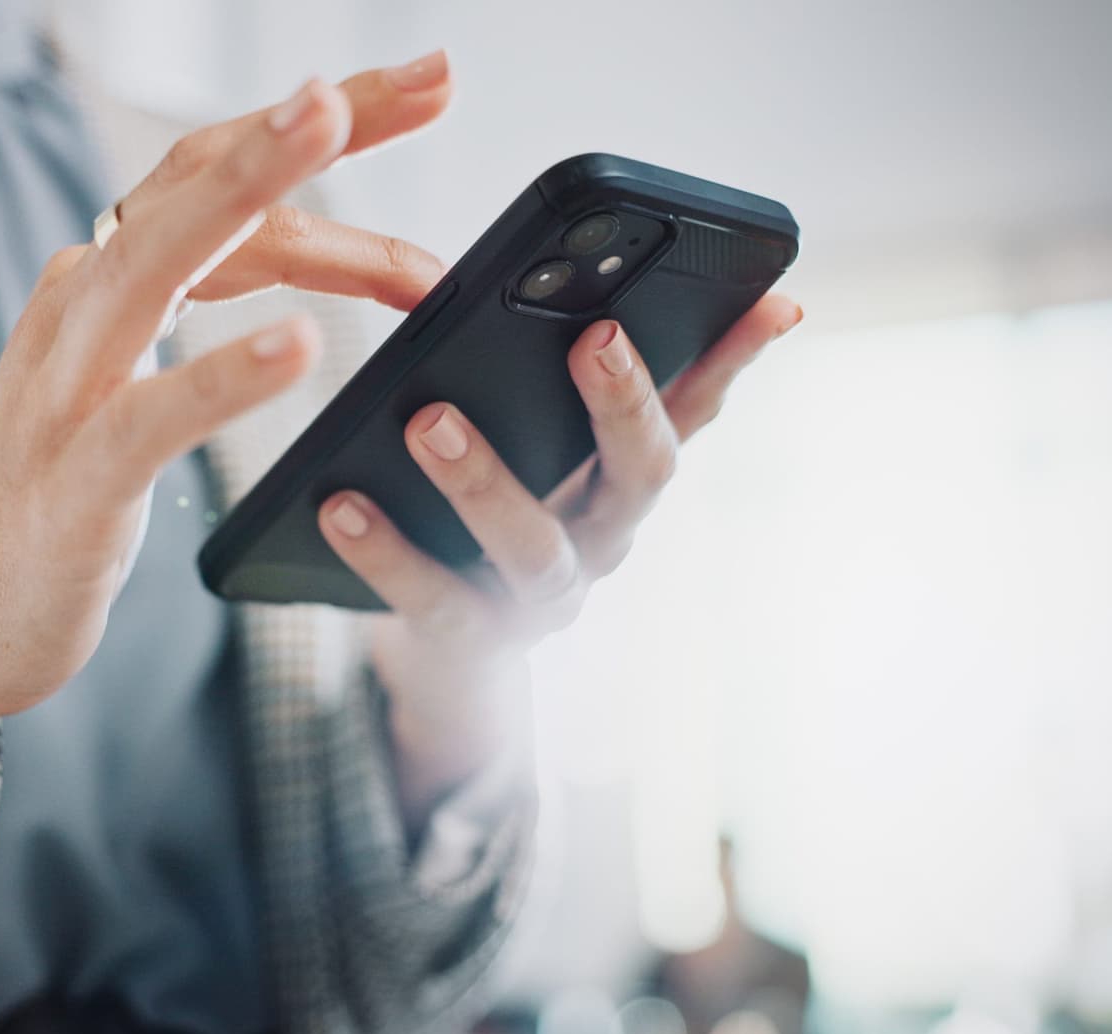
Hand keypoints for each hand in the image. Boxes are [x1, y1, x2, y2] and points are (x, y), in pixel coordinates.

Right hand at [0, 52, 459, 844]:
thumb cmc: (60, 503)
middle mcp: (78, 308)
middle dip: (312, 122)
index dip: (316, 125)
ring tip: (330, 125)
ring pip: (161, 259)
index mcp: (101, 284)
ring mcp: (68, 388)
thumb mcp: (124, 383)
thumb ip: (187, 314)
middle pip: (197, 185)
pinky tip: (301, 346)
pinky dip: (225, 374)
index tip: (420, 86)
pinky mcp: (76, 478)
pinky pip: (155, 413)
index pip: (212, 175)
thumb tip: (292, 270)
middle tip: (426, 75)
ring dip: (251, 187)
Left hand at [318, 296, 803, 817]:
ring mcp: (545, 599)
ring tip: (429, 421)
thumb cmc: (497, 520)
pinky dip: (385, 552)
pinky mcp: (473, 640)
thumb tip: (591, 297)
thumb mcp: (550, 451)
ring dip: (485, 480)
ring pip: (534, 546)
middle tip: (593, 338)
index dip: (741, 359)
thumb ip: (572, 385)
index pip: (698, 408)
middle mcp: (604, 539)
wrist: (452, 658)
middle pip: (642, 476)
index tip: (771, 301)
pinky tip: (340, 502)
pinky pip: (433, 598)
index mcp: (623, 480)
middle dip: (623, 405)